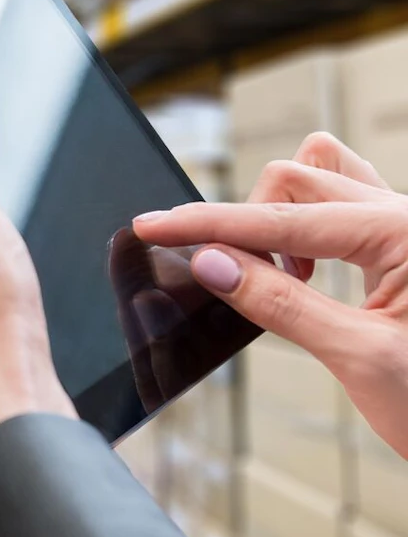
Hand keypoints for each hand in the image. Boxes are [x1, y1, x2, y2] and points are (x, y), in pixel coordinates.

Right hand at [133, 132, 407, 457]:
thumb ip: (279, 304)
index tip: (153, 227)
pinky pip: (344, 201)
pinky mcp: (404, 246)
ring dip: (280, 215)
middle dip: (249, 223)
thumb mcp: (360, 359)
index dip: (209, 223)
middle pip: (297, 179)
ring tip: (279, 275)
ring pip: (321, 178)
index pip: (283, 218)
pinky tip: (302, 269)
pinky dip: (305, 223)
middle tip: (235, 282)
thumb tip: (211, 262)